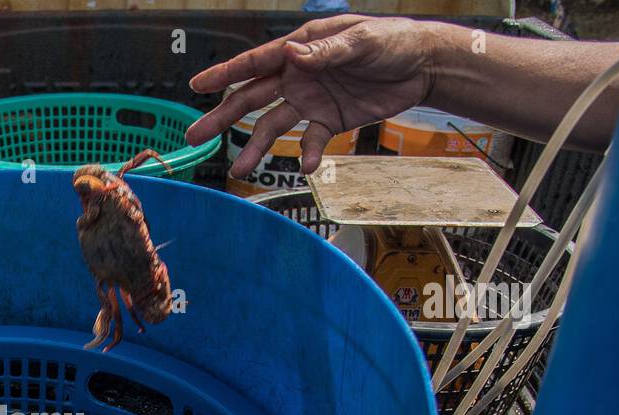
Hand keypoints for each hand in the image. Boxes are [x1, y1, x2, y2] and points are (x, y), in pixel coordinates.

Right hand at [186, 16, 440, 175]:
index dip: (224, 75)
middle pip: (252, 99)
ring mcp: (311, 100)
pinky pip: (311, 141)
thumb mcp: (361, 41)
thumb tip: (290, 55)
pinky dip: (309, 154)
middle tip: (194, 136)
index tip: (196, 86)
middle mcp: (298, 76)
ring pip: (274, 126)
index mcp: (301, 49)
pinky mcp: (329, 121)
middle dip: (222, 117)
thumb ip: (325, 53)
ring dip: (256, 148)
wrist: (424, 65)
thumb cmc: (393, 41)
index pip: (255, 63)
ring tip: (238, 169)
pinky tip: (309, 167)